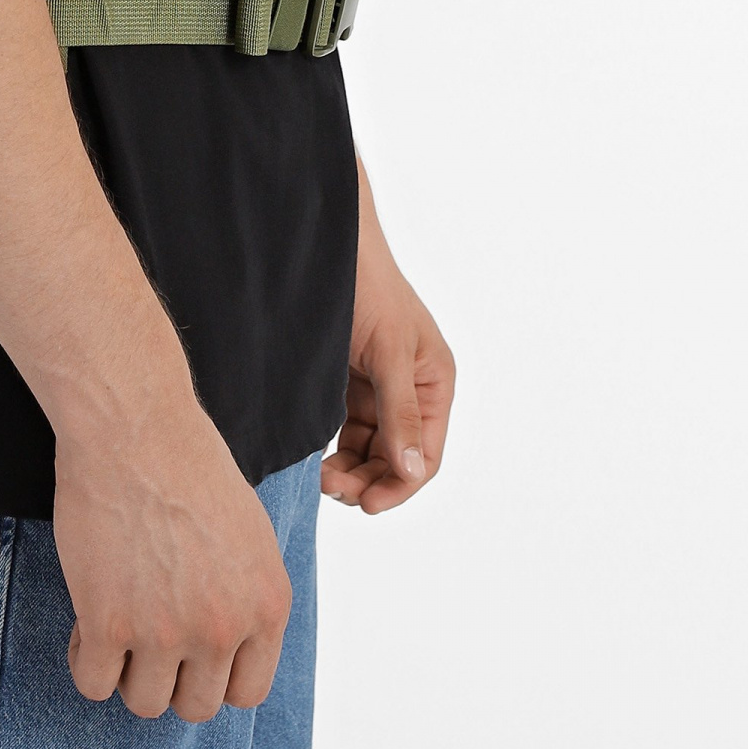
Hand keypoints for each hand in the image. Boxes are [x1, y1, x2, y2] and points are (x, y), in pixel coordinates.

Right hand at [55, 389, 292, 724]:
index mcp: (266, 606)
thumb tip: (231, 648)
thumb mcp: (250, 535)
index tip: (189, 650)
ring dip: (126, 671)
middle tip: (146, 634)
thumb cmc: (187, 463)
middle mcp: (223, 628)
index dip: (213, 674)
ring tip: (115, 624)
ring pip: (144, 702)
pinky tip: (86, 621)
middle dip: (169, 677)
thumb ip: (246, 597)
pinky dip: (85, 660)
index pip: (247, 693)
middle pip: (195, 706)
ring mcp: (165, 631)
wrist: (133, 426)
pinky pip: (93, 683)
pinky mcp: (108, 623)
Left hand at [321, 163, 454, 514]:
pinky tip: (314, 454)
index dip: (400, 484)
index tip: (366, 505)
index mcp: (433, 382)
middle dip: (368, 479)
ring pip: (369, 446)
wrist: (322, 243)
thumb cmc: (365, 287)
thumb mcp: (387, 353)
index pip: (426, 454)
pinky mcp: (347, 379)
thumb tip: (413, 471)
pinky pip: (345, 427)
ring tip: (319, 476)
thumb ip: (400, 413)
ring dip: (349, 468)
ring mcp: (377, 385)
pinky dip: (333, 446)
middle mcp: (410, 388)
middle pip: (396, 456)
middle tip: (330, 488)